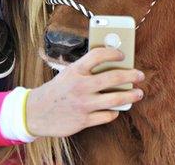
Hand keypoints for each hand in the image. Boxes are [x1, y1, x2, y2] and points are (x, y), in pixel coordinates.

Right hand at [26, 48, 144, 136]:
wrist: (35, 113)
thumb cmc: (56, 91)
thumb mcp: (67, 74)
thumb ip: (86, 70)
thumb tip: (112, 66)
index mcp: (75, 71)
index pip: (98, 55)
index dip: (113, 52)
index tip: (122, 55)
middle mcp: (80, 86)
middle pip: (113, 77)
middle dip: (131, 75)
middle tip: (139, 75)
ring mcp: (83, 104)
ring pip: (115, 99)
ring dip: (131, 96)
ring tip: (138, 93)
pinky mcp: (84, 120)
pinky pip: (107, 116)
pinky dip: (114, 112)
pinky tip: (116, 109)